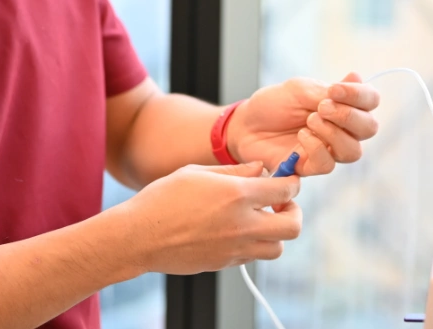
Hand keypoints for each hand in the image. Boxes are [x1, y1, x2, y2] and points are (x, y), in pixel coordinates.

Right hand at [120, 163, 301, 274]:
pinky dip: (252, 244)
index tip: (287, 181)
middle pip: (293, 227)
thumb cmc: (164, 198)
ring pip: (277, 248)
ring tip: (258, 220)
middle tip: (280, 205)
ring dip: (274, 233)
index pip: (285, 191)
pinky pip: (252, 256)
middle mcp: (242, 224)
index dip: (291, 183)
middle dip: (293, 213)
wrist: (140, 236)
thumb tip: (261, 169)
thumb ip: (235, 171)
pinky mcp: (224, 263)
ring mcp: (234, 248)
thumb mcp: (198, 172)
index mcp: (237, 195)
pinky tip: (235, 231)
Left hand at [227, 72, 380, 175]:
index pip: (370, 100)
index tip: (335, 90)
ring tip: (310, 121)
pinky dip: (316, 147)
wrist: (246, 125)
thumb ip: (328, 91)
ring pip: (353, 151)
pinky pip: (327, 165)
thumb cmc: (274, 104)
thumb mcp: (299, 89)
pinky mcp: (312, 167)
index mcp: (343, 104)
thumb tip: (358, 76)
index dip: (360, 95)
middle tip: (322, 107)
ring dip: (333, 133)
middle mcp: (342, 129)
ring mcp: (329, 150)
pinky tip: (301, 136)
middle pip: (369, 128)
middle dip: (349, 116)